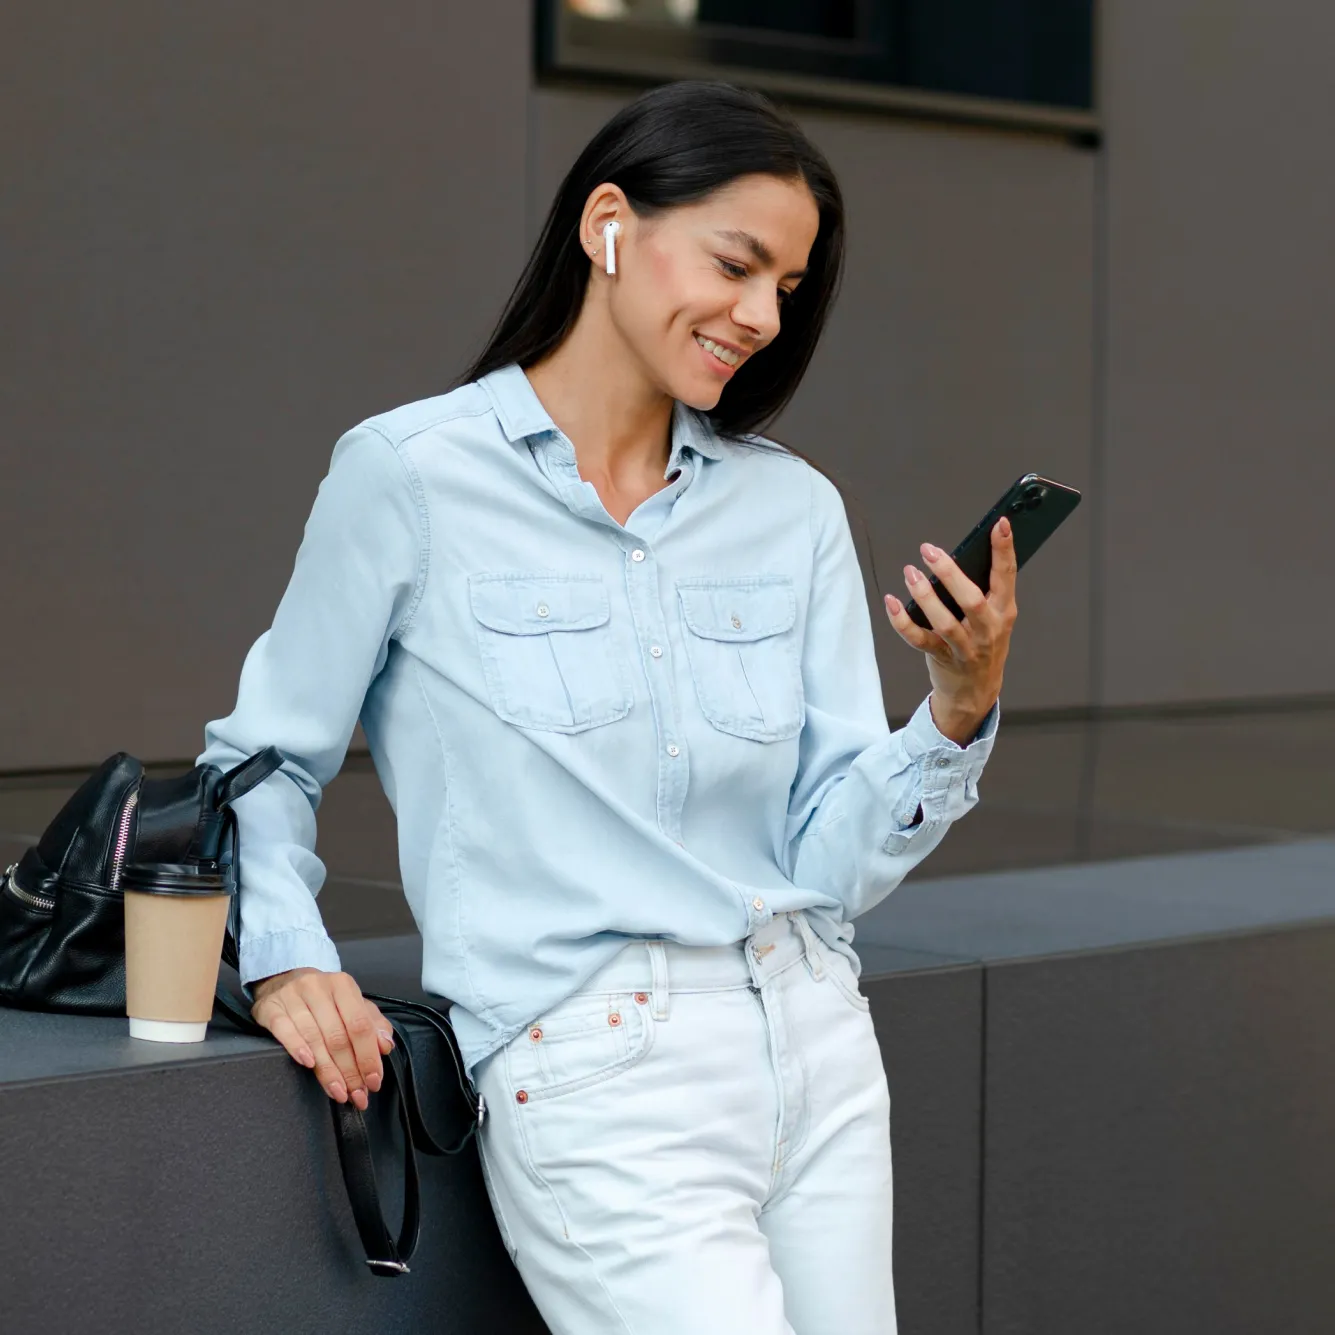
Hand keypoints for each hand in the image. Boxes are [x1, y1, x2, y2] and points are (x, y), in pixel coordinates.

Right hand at [251, 967, 394, 1109]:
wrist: (282, 982)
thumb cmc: (323, 998)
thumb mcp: (351, 1004)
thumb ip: (373, 1024)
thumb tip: (385, 1046)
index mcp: (343, 985)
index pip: (360, 1025)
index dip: (368, 1056)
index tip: (373, 1081)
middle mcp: (318, 987)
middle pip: (337, 1036)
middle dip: (349, 1070)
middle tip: (356, 1094)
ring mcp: (293, 996)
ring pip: (314, 1038)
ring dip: (328, 1070)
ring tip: (338, 1092)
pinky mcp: (271, 1007)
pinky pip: (284, 1030)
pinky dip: (297, 1048)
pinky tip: (308, 1065)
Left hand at [882, 517, 1017, 744]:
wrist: (976, 692)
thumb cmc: (982, 643)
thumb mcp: (994, 617)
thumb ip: (983, 590)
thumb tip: (958, 555)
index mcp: (1005, 611)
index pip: (1007, 575)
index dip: (1004, 549)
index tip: (999, 523)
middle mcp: (988, 629)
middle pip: (971, 599)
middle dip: (949, 573)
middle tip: (929, 550)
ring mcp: (965, 647)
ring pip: (944, 622)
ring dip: (924, 596)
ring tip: (910, 572)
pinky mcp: (942, 658)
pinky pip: (919, 640)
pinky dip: (902, 622)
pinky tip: (891, 602)